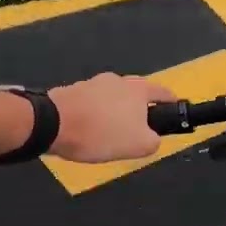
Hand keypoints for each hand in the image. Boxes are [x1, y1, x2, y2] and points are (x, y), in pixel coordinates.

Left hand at [47, 73, 165, 162]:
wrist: (51, 124)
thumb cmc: (101, 133)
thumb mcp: (139, 145)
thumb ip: (153, 141)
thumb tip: (152, 137)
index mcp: (139, 89)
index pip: (164, 93)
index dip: (172, 103)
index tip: (175, 110)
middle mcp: (118, 80)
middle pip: (136, 94)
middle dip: (139, 110)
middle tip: (138, 130)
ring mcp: (93, 83)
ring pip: (112, 99)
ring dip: (114, 112)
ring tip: (108, 134)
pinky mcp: (73, 91)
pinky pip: (91, 104)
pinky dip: (94, 115)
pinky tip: (88, 131)